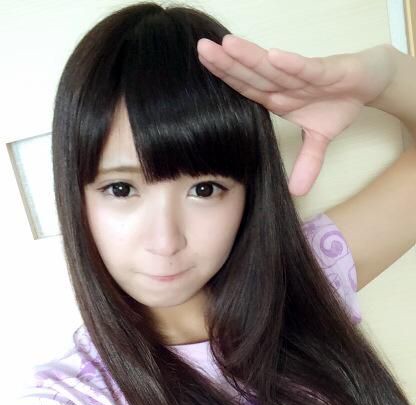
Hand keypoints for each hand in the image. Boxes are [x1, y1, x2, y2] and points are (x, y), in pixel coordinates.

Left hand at [197, 36, 393, 195]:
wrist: (370, 83)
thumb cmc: (338, 103)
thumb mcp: (320, 141)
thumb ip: (307, 163)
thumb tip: (298, 192)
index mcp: (279, 98)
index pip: (247, 89)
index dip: (226, 79)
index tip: (202, 69)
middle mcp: (286, 85)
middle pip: (253, 74)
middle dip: (228, 62)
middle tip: (201, 49)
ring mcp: (305, 77)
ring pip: (274, 67)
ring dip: (252, 56)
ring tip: (227, 45)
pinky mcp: (328, 71)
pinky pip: (307, 69)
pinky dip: (291, 64)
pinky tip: (272, 56)